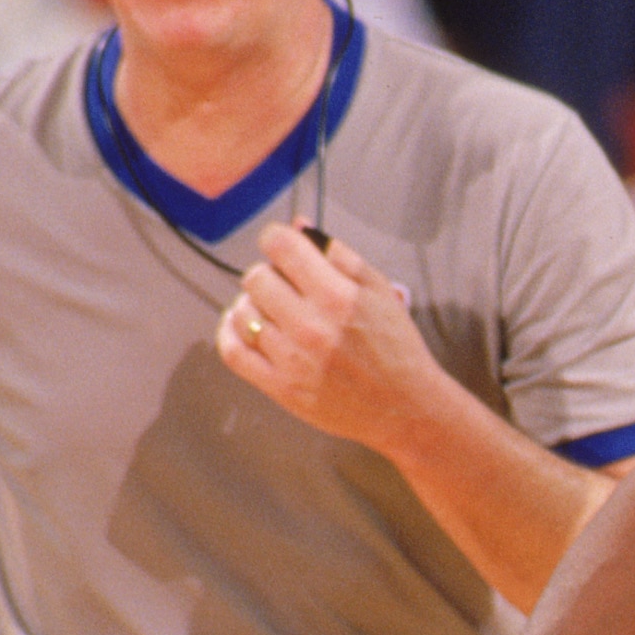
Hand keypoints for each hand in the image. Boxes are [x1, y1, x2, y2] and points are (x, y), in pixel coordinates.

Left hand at [217, 225, 437, 459]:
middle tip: (286, 287)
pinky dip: (229, 332)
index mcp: (337, 296)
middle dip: (269, 275)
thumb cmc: (396, 347)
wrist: (404, 408)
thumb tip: (298, 226)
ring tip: (272, 310)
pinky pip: (234, 352)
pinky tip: (242, 325)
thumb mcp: (379, 290)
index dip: (277, 239)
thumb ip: (339, 255)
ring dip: (253, 304)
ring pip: (243, 312)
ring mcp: (292, 360)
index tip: (283, 248)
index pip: (280, 246)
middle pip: (256, 278)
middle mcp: (311, 326)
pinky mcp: (281, 388)